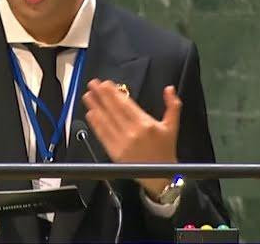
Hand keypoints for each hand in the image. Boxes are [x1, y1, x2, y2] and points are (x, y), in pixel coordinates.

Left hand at [82, 80, 182, 198]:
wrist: (161, 176)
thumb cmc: (166, 149)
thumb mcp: (172, 126)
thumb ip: (172, 106)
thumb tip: (169, 88)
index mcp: (146, 124)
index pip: (126, 104)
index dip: (114, 93)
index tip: (106, 84)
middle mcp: (133, 132)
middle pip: (113, 110)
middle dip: (102, 96)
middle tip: (93, 84)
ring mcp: (122, 143)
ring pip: (105, 121)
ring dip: (95, 107)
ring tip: (87, 96)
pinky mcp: (115, 153)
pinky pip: (103, 135)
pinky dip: (95, 124)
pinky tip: (90, 114)